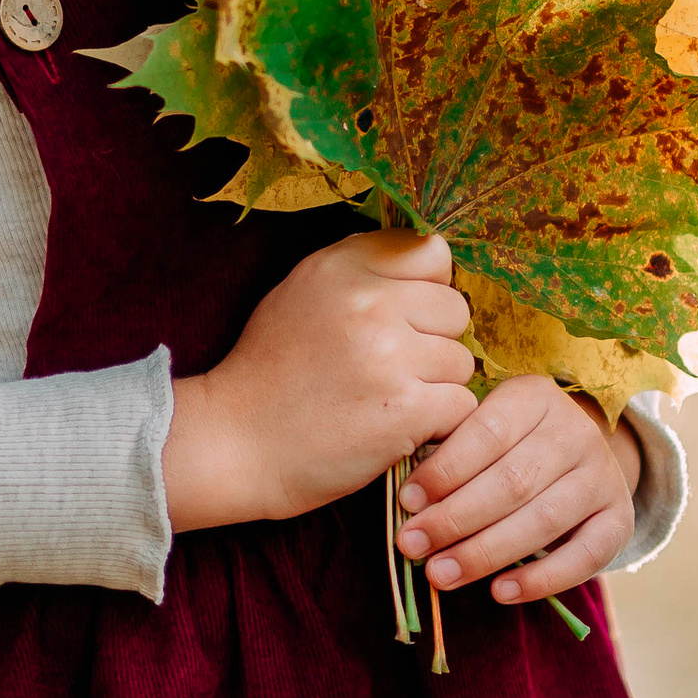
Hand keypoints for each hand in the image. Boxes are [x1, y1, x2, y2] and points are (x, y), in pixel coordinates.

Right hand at [164, 229, 476, 533]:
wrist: (235, 443)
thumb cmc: (268, 373)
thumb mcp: (299, 294)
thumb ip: (359, 270)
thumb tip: (433, 254)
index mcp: (342, 267)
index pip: (431, 254)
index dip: (423, 290)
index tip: (399, 318)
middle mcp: (369, 302)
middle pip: (454, 309)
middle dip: (433, 340)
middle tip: (391, 368)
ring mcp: (390, 355)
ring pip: (461, 360)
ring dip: (436, 385)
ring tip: (388, 399)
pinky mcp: (407, 408)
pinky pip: (461, 404)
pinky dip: (438, 422)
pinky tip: (397, 426)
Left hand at [395, 379, 640, 607]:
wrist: (578, 458)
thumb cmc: (508, 446)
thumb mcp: (482, 431)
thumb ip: (451, 456)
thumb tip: (410, 506)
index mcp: (534, 397)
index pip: (487, 432)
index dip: (445, 471)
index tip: (406, 503)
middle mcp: (576, 431)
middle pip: (513, 481)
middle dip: (456, 519)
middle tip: (413, 546)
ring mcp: (603, 474)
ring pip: (543, 519)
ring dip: (486, 552)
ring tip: (441, 574)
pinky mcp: (620, 518)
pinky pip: (585, 556)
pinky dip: (541, 579)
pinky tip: (500, 593)